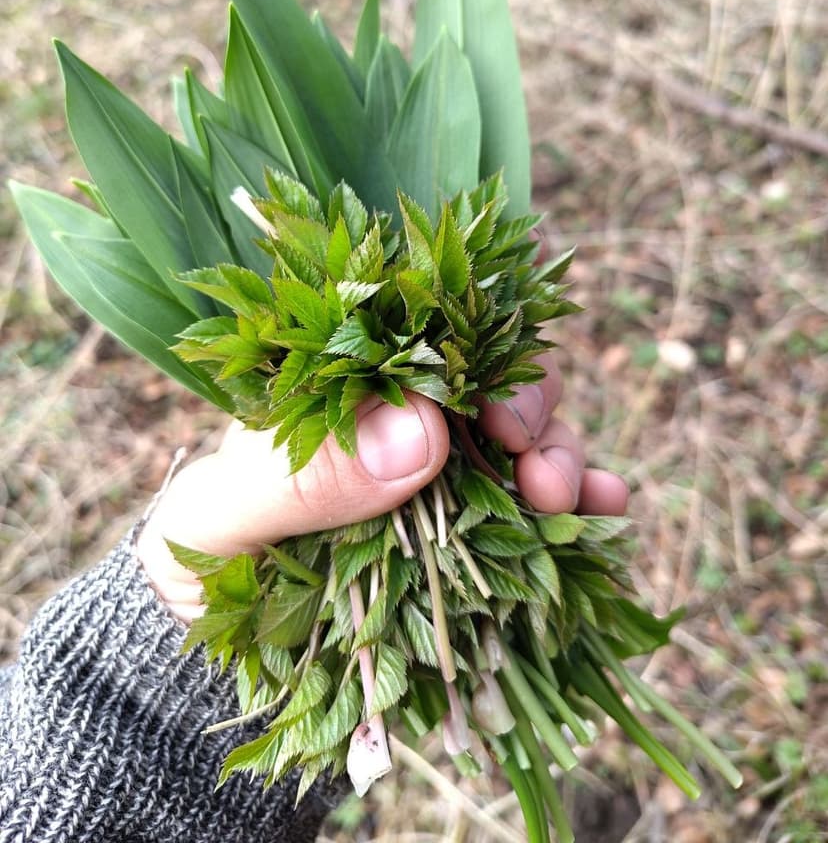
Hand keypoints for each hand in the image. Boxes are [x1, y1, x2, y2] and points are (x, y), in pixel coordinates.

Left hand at [136, 351, 626, 621]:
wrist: (204, 649)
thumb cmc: (201, 560)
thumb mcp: (223, 516)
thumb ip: (303, 475)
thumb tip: (420, 435)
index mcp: (341, 385)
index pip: (418, 329)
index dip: (472, 340)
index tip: (494, 394)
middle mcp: (401, 416)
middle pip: (488, 378)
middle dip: (528, 408)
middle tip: (533, 462)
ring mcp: (441, 473)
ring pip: (525, 435)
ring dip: (562, 451)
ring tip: (572, 494)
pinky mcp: (468, 531)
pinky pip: (537, 505)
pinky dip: (583, 499)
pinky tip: (612, 507)